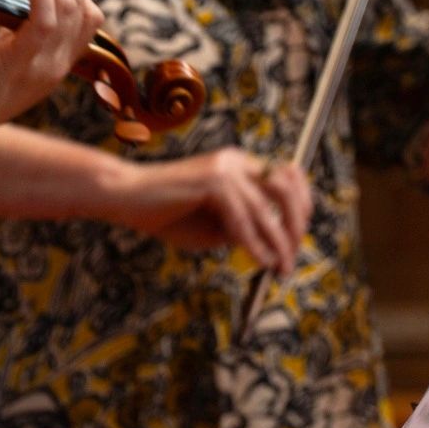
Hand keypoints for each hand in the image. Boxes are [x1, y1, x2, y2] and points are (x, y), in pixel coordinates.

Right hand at [117, 148, 311, 273]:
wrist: (126, 197)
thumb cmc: (167, 213)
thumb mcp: (214, 225)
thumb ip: (243, 228)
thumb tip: (273, 246)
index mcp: (238, 164)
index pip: (286, 175)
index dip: (302, 204)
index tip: (299, 234)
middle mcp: (235, 160)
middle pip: (285, 188)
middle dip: (294, 226)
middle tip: (291, 257)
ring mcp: (223, 168)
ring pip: (266, 206)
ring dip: (279, 240)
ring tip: (279, 267)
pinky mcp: (211, 182)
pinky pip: (242, 218)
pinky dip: (254, 243)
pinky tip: (259, 261)